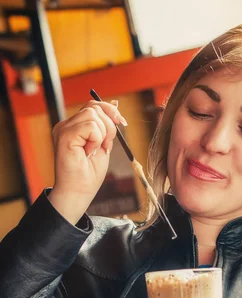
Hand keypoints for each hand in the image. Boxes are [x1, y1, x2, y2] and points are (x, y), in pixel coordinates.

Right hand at [49, 100, 127, 223]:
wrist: (78, 193)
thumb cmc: (89, 174)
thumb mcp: (104, 144)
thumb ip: (107, 126)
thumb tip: (115, 104)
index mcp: (74, 127)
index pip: (93, 106)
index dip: (110, 112)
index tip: (122, 123)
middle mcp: (66, 125)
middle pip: (95, 107)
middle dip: (109, 126)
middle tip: (105, 147)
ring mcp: (63, 129)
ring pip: (93, 114)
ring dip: (103, 134)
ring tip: (95, 151)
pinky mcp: (64, 135)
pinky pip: (90, 125)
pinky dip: (97, 139)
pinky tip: (89, 152)